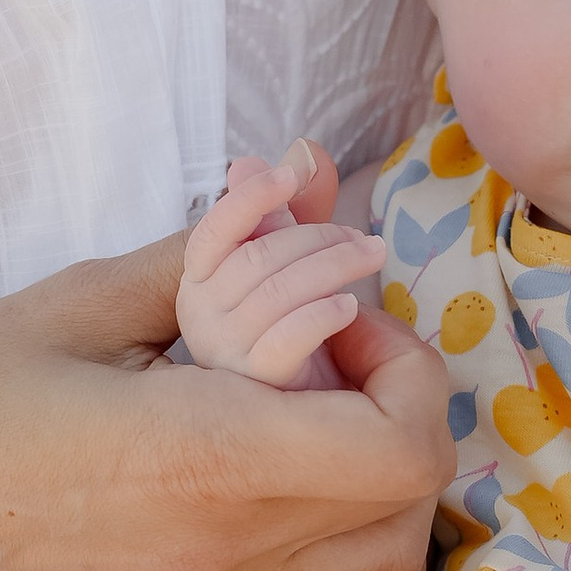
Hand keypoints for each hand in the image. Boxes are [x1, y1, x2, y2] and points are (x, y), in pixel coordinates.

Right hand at [0, 219, 452, 570]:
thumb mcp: (74, 305)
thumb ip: (203, 253)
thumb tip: (298, 178)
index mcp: (202, 464)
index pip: (397, 447)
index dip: (404, 366)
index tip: (339, 310)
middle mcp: (222, 554)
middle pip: (408, 512)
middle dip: (401, 411)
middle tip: (329, 348)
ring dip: (386, 488)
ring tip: (312, 414)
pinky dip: (348, 552)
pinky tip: (287, 482)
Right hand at [178, 144, 391, 388]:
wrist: (304, 418)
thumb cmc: (295, 336)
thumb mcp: (293, 268)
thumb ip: (294, 215)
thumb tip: (302, 153)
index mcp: (201, 285)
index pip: (211, 234)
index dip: (249, 199)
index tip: (289, 176)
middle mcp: (201, 319)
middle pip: (257, 258)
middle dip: (317, 236)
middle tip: (364, 239)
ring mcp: (225, 356)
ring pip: (277, 292)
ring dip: (333, 265)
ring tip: (370, 257)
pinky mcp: (258, 389)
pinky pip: (286, 339)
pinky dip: (322, 314)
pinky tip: (350, 306)